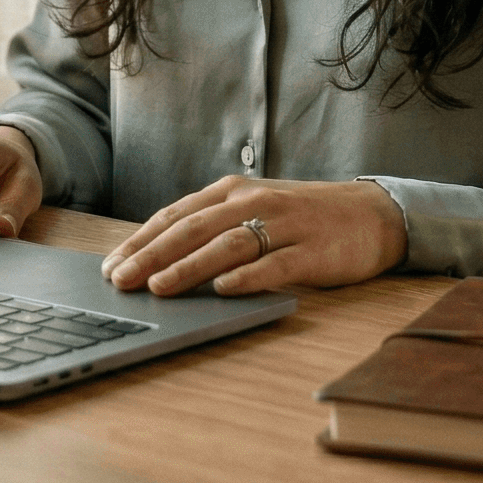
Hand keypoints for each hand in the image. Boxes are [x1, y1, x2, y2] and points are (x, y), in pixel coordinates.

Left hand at [102, 175, 405, 296]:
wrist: (371, 215)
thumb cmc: (302, 219)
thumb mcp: (253, 212)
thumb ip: (213, 229)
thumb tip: (158, 261)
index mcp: (232, 192)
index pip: (176, 216)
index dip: (140, 241)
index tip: (110, 265)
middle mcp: (253, 201)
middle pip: (193, 229)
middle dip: (151, 255)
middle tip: (120, 280)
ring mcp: (284, 224)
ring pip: (227, 244)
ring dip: (190, 267)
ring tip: (159, 287)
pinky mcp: (312, 250)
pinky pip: (275, 263)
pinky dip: (247, 276)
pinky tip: (224, 289)